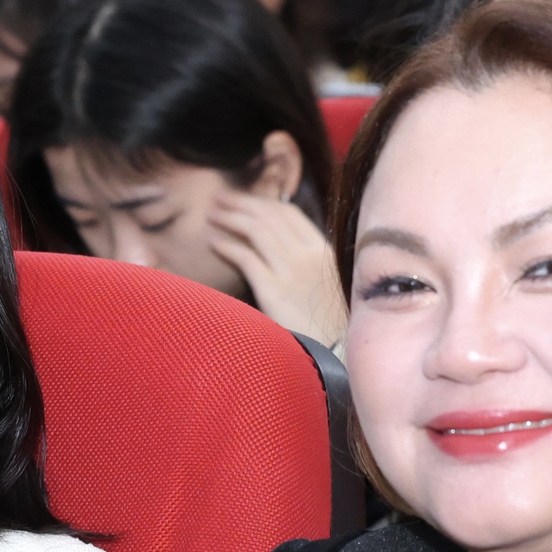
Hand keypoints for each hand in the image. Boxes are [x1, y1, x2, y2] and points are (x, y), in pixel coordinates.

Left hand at [207, 193, 347, 345]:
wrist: (340, 354)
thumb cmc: (334, 327)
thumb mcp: (331, 287)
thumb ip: (313, 267)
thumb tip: (286, 252)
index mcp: (324, 252)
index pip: (290, 214)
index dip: (264, 203)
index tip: (245, 200)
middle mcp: (308, 256)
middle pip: (269, 216)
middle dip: (241, 203)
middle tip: (219, 198)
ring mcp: (291, 271)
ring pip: (256, 231)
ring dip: (230, 217)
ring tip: (211, 214)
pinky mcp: (274, 290)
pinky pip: (246, 258)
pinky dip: (227, 245)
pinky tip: (213, 242)